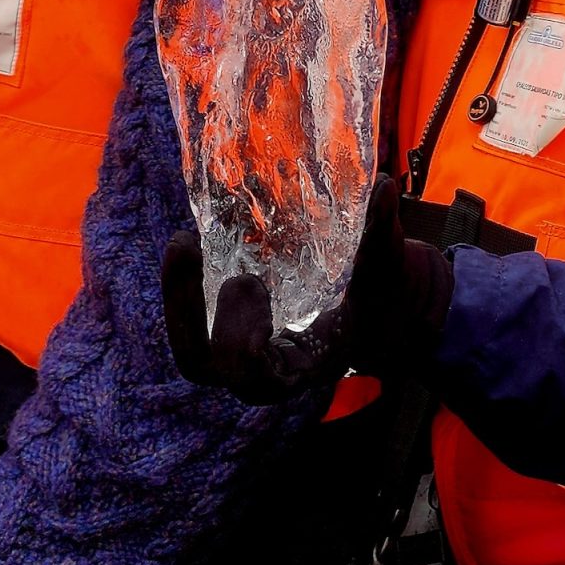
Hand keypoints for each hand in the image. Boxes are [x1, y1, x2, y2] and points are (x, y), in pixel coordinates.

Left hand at [162, 182, 453, 407]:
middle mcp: (265, 370)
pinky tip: (189, 244)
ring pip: (191, 348)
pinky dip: (187, 288)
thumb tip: (386, 187)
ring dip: (179, 296)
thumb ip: (382, 232)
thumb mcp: (384, 268)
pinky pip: (196, 321)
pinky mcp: (232, 330)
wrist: (379, 312)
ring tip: (183, 243)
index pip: (256, 377)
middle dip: (186, 311)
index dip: (242, 342)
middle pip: (203, 366)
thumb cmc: (381, 295)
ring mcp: (244, 353)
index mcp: (304, 366)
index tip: (249, 281)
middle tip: (186, 247)